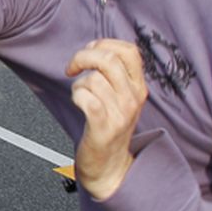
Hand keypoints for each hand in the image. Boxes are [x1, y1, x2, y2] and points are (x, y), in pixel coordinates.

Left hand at [66, 39, 146, 199]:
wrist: (110, 167)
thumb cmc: (110, 127)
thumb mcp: (122, 97)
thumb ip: (115, 73)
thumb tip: (95, 47)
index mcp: (138, 87)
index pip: (129, 51)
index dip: (105, 44)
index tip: (90, 51)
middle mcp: (132, 98)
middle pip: (108, 59)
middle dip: (83, 56)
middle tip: (73, 67)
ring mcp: (120, 114)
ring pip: (94, 79)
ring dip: (78, 83)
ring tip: (80, 95)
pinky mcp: (104, 127)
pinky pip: (87, 98)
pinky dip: (77, 96)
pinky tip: (79, 103)